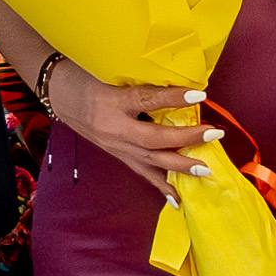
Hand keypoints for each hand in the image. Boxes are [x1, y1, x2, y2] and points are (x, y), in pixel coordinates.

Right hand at [48, 67, 222, 192]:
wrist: (61, 96)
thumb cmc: (89, 79)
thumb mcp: (113, 74)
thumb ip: (145, 84)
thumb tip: (182, 87)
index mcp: (114, 102)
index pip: (148, 100)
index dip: (174, 98)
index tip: (200, 95)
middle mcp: (115, 128)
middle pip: (154, 139)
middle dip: (186, 139)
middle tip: (214, 135)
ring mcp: (116, 147)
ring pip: (151, 161)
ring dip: (180, 167)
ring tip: (205, 170)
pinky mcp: (118, 156)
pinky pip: (143, 174)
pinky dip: (162, 188)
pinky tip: (178, 201)